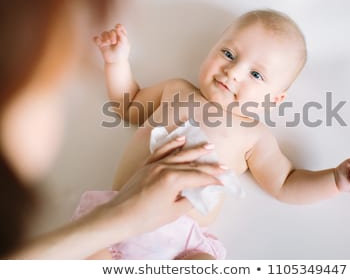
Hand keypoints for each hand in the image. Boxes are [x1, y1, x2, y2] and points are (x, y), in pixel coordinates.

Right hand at [93, 24, 129, 63]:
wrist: (116, 61)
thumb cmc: (122, 53)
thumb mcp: (125, 43)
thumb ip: (122, 34)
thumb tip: (116, 27)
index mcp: (121, 36)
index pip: (120, 28)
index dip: (118, 26)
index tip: (117, 27)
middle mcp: (114, 37)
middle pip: (111, 30)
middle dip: (112, 35)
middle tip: (114, 42)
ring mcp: (107, 40)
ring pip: (104, 33)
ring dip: (106, 37)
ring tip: (108, 43)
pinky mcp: (101, 44)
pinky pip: (96, 39)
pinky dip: (97, 40)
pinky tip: (101, 43)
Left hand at [103, 136, 225, 236]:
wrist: (118, 216)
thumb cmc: (145, 218)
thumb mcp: (173, 213)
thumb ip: (188, 200)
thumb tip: (198, 193)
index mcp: (173, 179)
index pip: (199, 177)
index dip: (213, 179)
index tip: (223, 181)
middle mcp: (165, 167)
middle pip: (192, 164)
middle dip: (209, 165)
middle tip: (223, 165)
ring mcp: (155, 164)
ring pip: (179, 154)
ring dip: (195, 150)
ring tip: (209, 146)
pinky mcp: (146, 165)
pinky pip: (161, 151)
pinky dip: (171, 144)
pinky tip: (181, 139)